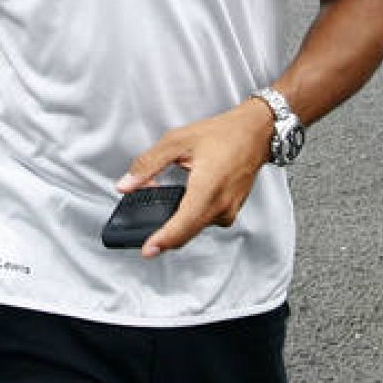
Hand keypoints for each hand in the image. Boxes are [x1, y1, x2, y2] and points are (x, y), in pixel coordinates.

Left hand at [117, 99, 271, 258]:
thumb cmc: (223, 134)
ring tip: (167, 196)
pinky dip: (192, 214)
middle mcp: (221, 206)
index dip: (162, 241)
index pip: (182, 226)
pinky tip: (187, 196)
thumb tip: (126, 185)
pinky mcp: (231, 211)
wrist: (257, 132)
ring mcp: (229, 211)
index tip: (148, 250)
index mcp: (207, 189)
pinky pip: (205, 220)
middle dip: (164, 230)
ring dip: (178, 220)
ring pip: (195, 227)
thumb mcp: (177, 141)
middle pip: (186, 233)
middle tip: (147, 219)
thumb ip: (148, 165)